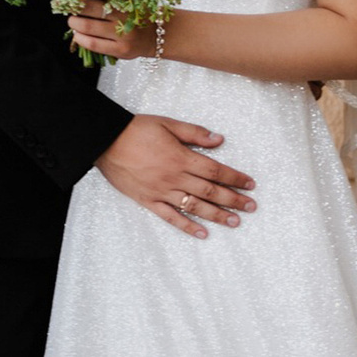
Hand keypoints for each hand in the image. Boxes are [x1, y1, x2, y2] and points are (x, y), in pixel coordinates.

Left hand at [68, 0, 156, 60]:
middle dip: (73, 6)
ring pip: (88, 26)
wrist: (158, 35)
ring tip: (73, 22)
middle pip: (88, 7)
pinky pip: (94, 44)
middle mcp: (123, 14)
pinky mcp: (120, 50)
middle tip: (70, 7)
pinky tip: (77, 36)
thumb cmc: (137, 13)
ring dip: (74, 23)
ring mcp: (122, 33)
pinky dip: (80, 39)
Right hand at [94, 114, 255, 238]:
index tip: (250, 184)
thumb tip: (219, 140)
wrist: (106, 141)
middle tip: (251, 206)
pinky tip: (202, 233)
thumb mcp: (167, 123)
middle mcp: (175, 177)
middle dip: (233, 199)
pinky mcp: (149, 201)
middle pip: (210, 191)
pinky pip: (171, 217)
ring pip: (195, 206)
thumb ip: (194, 133)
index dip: (235, 177)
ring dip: (217, 215)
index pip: (215, 170)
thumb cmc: (137, 129)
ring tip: (235, 222)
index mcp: (181, 157)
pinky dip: (187, 226)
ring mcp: (162, 191)